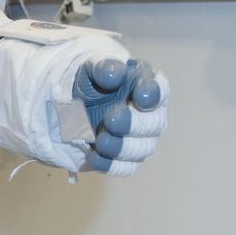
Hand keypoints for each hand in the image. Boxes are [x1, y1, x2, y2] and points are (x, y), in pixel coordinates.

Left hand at [70, 57, 168, 175]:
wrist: (76, 103)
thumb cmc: (94, 81)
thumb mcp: (92, 68)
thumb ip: (104, 67)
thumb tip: (114, 75)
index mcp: (147, 85)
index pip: (159, 90)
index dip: (152, 94)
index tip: (140, 97)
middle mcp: (151, 114)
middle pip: (154, 124)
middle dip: (133, 124)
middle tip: (111, 120)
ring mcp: (142, 138)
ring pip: (141, 149)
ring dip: (121, 147)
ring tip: (100, 141)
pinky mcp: (127, 158)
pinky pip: (126, 167)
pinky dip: (110, 164)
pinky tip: (94, 158)